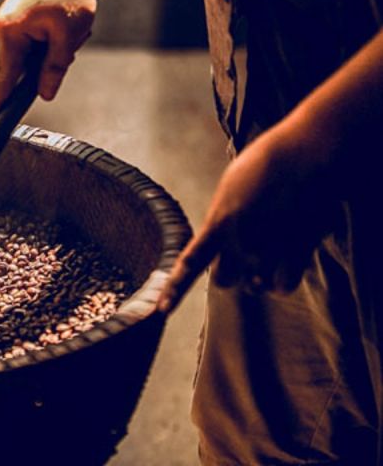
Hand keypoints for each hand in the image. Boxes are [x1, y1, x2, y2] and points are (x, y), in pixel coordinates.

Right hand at [0, 0, 95, 124]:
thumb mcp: (69, 33)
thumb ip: (55, 67)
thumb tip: (45, 93)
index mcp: (10, 32)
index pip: (5, 78)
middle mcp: (4, 27)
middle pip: (26, 65)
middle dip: (53, 59)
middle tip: (74, 36)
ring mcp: (11, 21)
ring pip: (35, 51)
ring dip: (58, 44)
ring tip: (73, 20)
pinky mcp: (20, 16)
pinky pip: (37, 38)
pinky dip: (56, 35)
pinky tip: (69, 17)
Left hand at [158, 124, 334, 313]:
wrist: (305, 155)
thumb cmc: (266, 164)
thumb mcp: (231, 189)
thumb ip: (223, 220)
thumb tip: (220, 242)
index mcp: (219, 222)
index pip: (190, 263)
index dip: (174, 289)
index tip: (160, 310)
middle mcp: (240, 242)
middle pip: (224, 281)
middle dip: (231, 271)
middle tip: (246, 249)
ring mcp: (269, 251)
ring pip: (256, 286)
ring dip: (260, 274)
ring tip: (272, 242)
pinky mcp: (296, 254)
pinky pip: (282, 286)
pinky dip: (283, 277)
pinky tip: (288, 254)